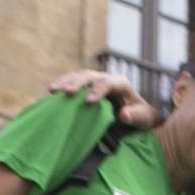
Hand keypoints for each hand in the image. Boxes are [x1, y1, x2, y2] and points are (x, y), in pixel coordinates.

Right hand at [45, 70, 159, 128]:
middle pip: (89, 76)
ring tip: (52, 90)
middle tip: (66, 93)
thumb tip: (124, 115)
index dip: (97, 90)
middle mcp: (105, 78)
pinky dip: (62, 86)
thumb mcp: (144, 118)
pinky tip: (51, 93)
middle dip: (77, 84)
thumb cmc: (141, 116)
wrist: (137, 113)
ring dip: (64, 82)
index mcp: (120, 83)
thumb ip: (135, 116)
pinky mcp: (85, 86)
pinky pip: (72, 82)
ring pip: (77, 76)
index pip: (107, 83)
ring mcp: (94, 80)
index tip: (88, 102)